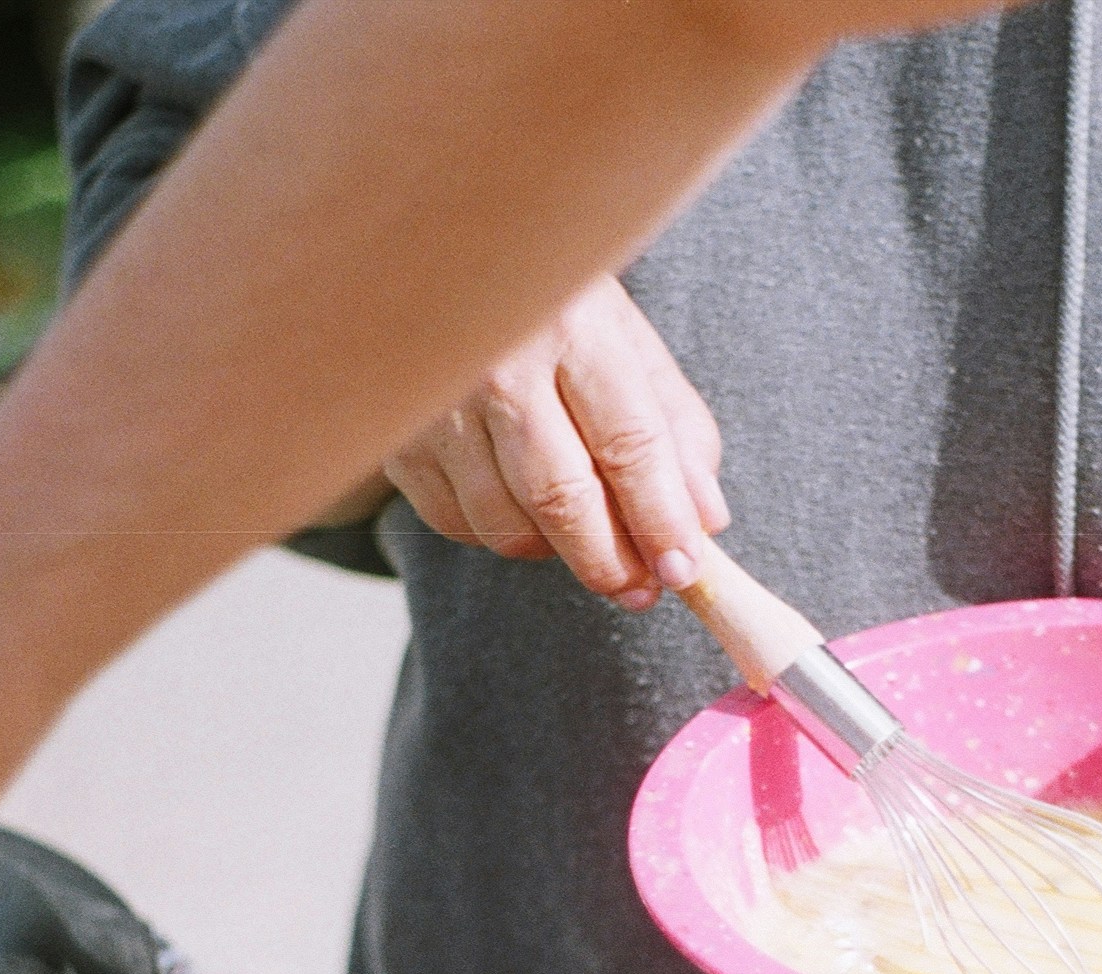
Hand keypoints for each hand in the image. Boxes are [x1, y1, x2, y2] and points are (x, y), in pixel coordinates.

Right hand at [384, 276, 727, 607]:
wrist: (434, 258)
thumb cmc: (552, 306)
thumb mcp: (627, 340)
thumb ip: (676, 427)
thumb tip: (704, 520)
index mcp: (573, 324)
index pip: (629, 445)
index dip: (661, 519)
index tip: (684, 569)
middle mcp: (498, 363)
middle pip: (561, 498)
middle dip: (610, 561)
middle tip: (641, 588)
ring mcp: (437, 403)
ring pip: (506, 524)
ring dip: (556, 551)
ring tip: (586, 536)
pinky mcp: (397, 439)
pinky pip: (457, 523)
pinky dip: (500, 534)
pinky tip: (524, 509)